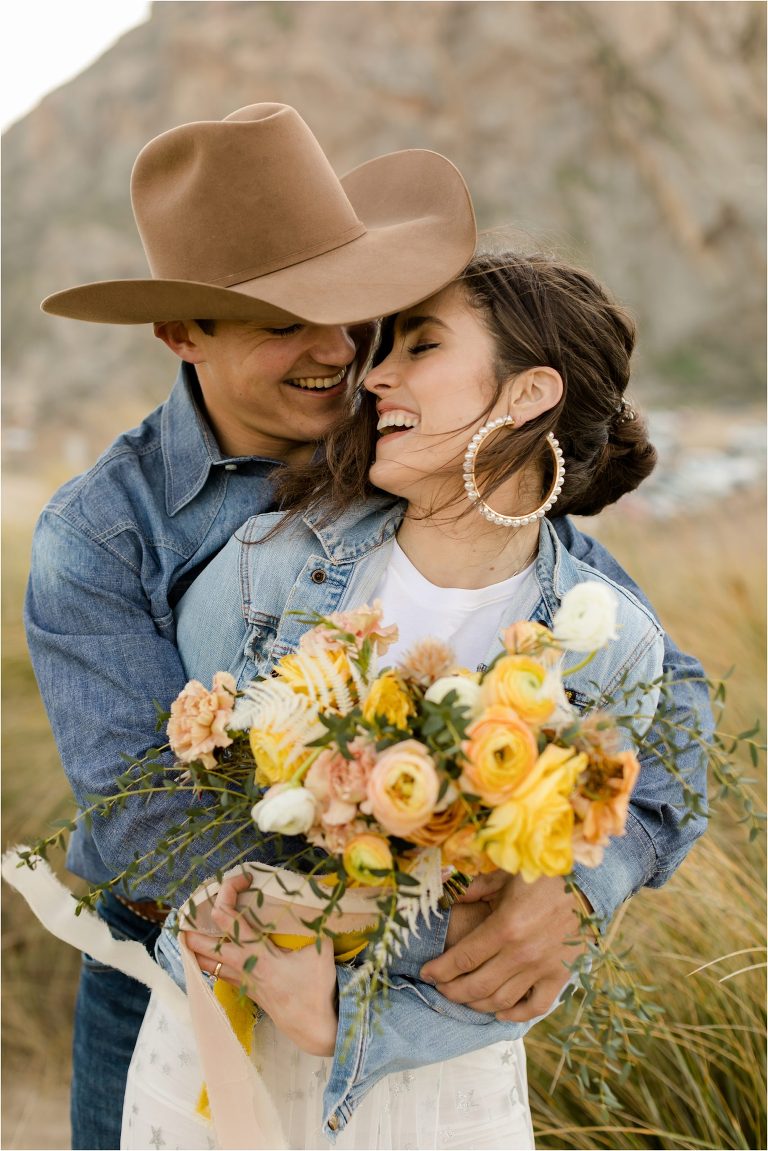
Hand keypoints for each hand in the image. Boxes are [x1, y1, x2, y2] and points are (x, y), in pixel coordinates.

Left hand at [184, 872, 337, 1055]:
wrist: (315, 1027)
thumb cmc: (317, 989)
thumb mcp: (321, 951)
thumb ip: (315, 924)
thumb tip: (317, 900)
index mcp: (259, 953)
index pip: (229, 918)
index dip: (227, 892)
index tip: (241, 879)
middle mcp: (244, 967)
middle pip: (204, 946)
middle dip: (191, 928)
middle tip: (189, 910)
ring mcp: (242, 981)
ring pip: (206, 964)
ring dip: (196, 948)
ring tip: (190, 931)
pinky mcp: (246, 991)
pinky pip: (219, 974)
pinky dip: (210, 962)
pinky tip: (210, 954)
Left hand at [421, 871, 589, 1021]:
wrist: (590, 886)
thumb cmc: (544, 876)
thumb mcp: (507, 875)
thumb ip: (475, 888)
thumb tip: (449, 897)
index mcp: (505, 927)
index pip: (463, 958)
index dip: (441, 969)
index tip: (427, 972)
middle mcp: (521, 954)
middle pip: (477, 985)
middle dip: (452, 990)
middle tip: (440, 988)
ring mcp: (542, 968)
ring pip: (501, 1000)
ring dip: (477, 1004)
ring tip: (463, 998)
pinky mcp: (561, 977)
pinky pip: (535, 1006)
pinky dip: (515, 1015)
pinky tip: (500, 1012)